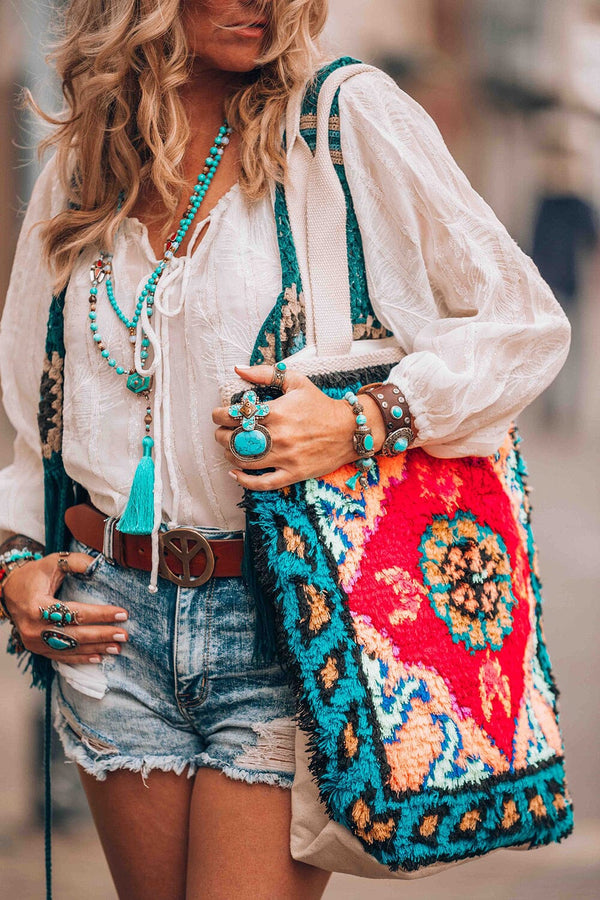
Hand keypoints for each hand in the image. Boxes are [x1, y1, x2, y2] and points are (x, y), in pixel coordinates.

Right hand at [3, 553, 128, 663]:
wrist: (9, 591)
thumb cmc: (33, 575)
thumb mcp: (53, 562)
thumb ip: (77, 562)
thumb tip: (101, 564)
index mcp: (37, 605)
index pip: (74, 612)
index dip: (100, 614)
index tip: (122, 613)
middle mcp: (33, 627)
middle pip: (74, 635)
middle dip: (101, 635)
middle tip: (124, 635)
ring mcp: (34, 641)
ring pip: (70, 648)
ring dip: (95, 649)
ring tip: (116, 648)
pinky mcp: (37, 648)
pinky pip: (61, 656)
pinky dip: (81, 658)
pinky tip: (98, 657)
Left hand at [212, 364, 386, 490]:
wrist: (349, 429)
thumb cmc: (320, 404)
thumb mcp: (295, 382)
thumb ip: (265, 374)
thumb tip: (239, 369)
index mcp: (276, 412)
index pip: (235, 415)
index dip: (219, 415)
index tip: (218, 415)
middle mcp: (278, 436)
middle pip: (235, 440)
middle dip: (221, 436)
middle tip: (222, 432)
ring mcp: (285, 457)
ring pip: (245, 461)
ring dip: (229, 455)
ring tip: (229, 449)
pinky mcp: (293, 473)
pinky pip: (263, 483)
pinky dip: (245, 480)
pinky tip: (235, 474)